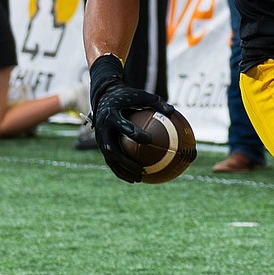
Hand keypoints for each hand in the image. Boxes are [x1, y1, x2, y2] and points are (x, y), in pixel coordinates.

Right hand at [88, 55, 173, 183]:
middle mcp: (102, 130)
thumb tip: (172, 111)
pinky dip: (122, 172)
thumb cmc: (126, 97)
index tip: (149, 139)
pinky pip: (111, 162)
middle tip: (142, 168)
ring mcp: (100, 140)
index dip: (134, 133)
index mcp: (111, 115)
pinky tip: (135, 179)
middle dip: (126, 161)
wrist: (104, 98)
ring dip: (124, 171)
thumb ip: (155, 102)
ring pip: (111, 160)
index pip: (122, 126)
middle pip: (112, 149)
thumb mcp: (139, 96)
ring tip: (139, 179)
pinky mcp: (102, 146)